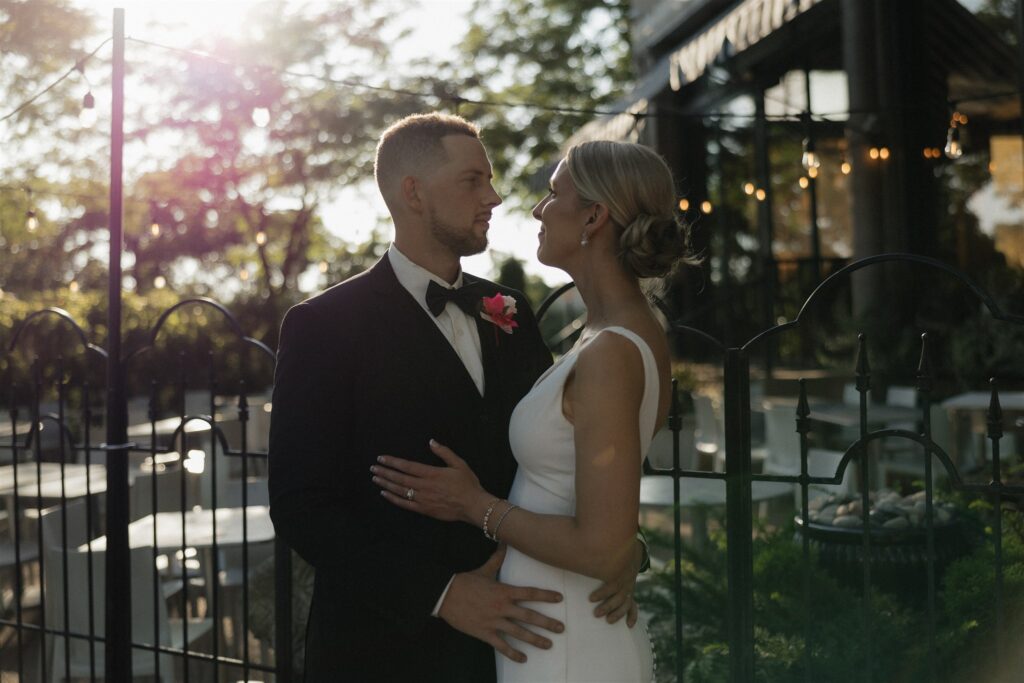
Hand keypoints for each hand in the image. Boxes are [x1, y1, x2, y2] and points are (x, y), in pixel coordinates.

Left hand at [372, 440, 487, 523]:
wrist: (473, 506)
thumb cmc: (467, 484)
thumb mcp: (459, 464)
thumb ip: (444, 452)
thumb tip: (431, 442)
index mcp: (431, 473)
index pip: (407, 466)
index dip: (393, 462)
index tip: (381, 458)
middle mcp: (424, 486)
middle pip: (400, 478)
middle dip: (385, 472)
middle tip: (373, 468)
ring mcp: (422, 499)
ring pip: (400, 491)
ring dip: (386, 484)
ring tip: (376, 478)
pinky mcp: (424, 509)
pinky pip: (405, 504)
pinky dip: (393, 499)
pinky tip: (385, 494)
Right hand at [439, 546, 564, 662]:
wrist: (444, 595)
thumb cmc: (464, 582)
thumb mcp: (483, 570)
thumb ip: (497, 559)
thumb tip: (504, 542)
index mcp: (504, 591)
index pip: (530, 593)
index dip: (546, 596)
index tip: (559, 599)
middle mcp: (502, 607)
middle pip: (529, 616)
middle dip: (547, 623)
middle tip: (561, 628)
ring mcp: (494, 621)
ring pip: (519, 633)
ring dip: (535, 639)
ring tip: (549, 644)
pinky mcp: (484, 633)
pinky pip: (501, 646)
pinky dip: (513, 653)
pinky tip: (523, 659)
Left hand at [588, 538, 641, 626]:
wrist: (626, 556)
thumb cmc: (606, 558)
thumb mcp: (599, 557)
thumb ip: (585, 558)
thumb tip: (567, 554)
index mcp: (616, 572)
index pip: (611, 584)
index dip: (602, 593)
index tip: (590, 599)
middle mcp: (623, 582)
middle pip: (618, 596)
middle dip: (607, 606)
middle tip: (596, 614)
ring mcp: (628, 589)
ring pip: (625, 603)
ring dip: (617, 613)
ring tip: (608, 621)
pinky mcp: (629, 595)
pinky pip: (633, 607)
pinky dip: (632, 616)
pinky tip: (628, 625)